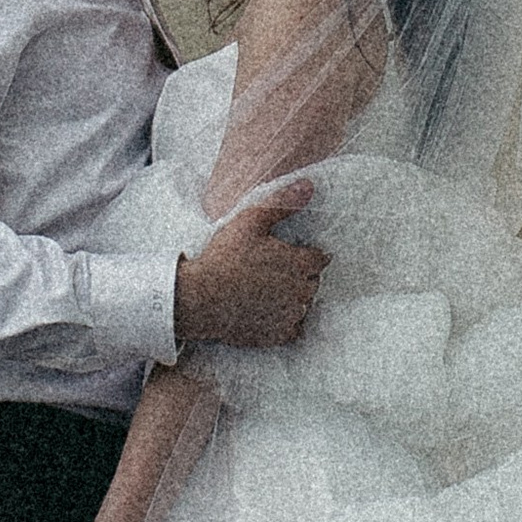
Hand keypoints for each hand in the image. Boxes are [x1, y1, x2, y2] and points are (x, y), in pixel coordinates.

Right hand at [175, 185, 326, 347]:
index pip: (320, 258)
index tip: (290, 253)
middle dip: (301, 275)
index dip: (307, 254)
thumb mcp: (251, 221)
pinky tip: (269, 312)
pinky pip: (295, 329)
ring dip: (294, 298)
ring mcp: (291, 315)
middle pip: (313, 281)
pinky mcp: (278, 336)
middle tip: (275, 270)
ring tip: (269, 290)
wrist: (200, 299)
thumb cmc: (224, 257)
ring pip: (305, 304)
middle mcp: (302, 291)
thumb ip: (282, 203)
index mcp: (300, 263)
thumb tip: (309, 185)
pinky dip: (287, 322)